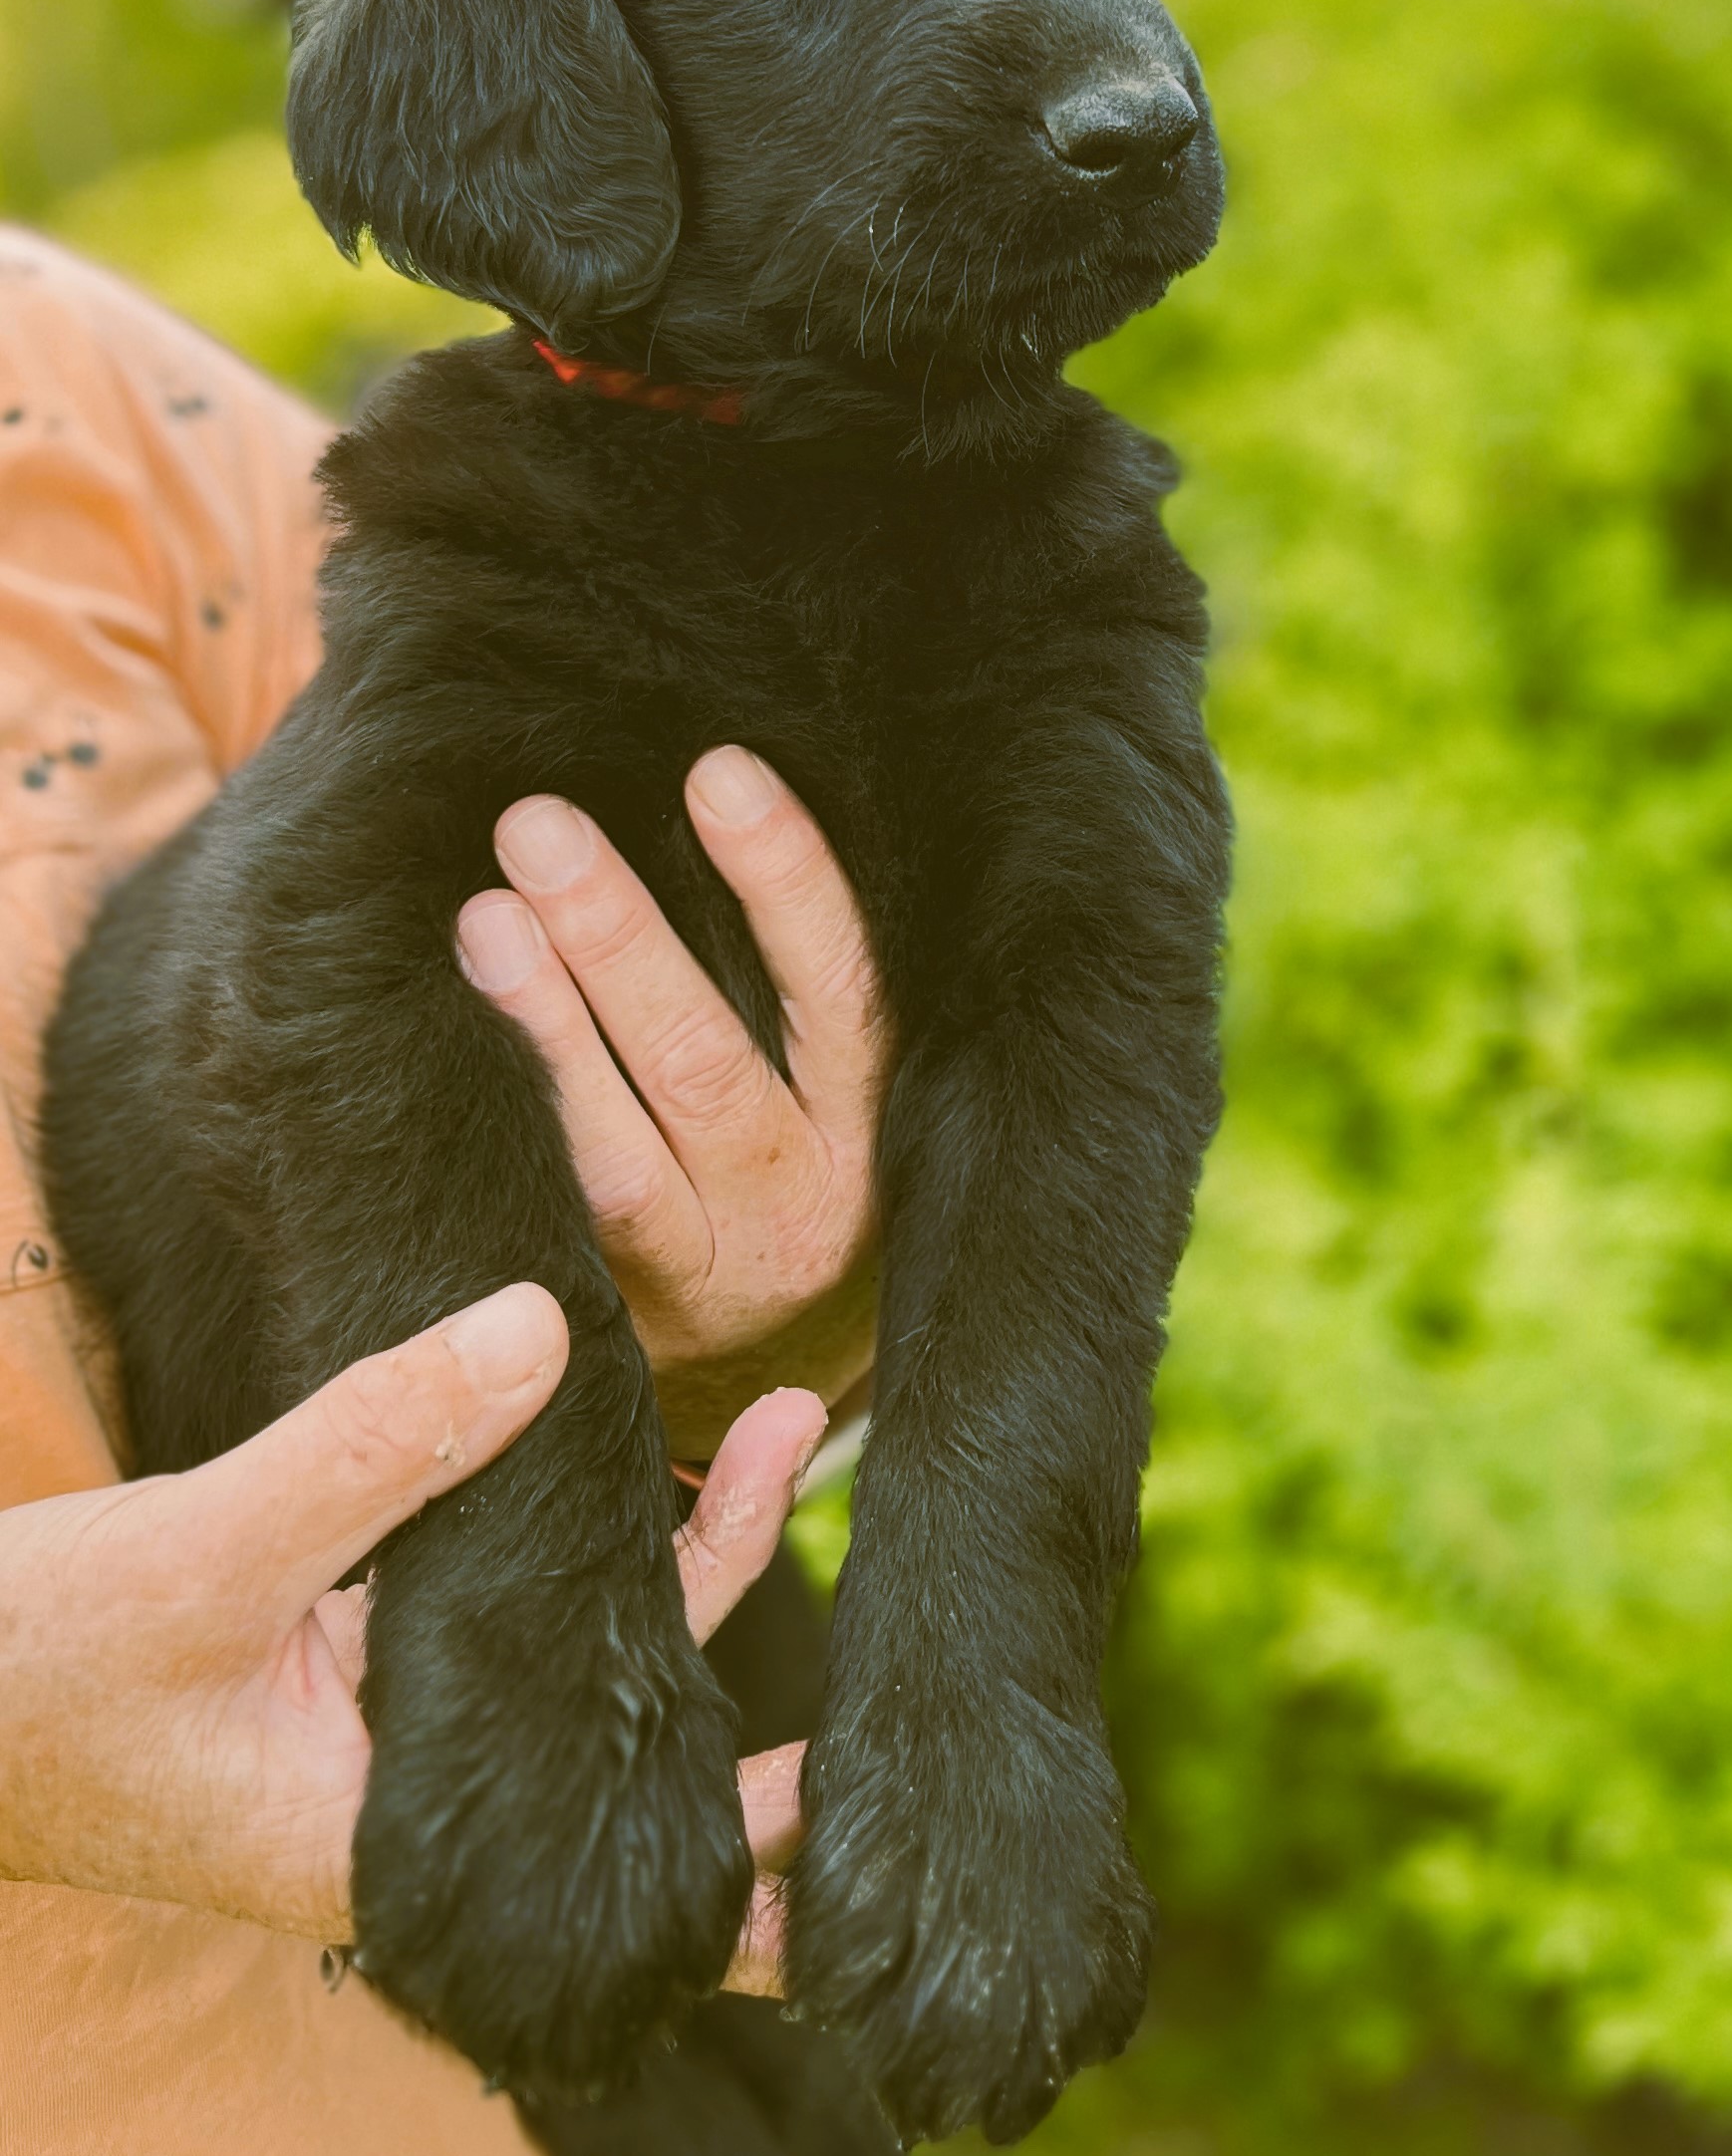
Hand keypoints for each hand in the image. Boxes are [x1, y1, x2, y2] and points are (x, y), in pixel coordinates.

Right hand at [0, 1281, 823, 1973]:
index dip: (760, 1850)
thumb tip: (543, 1329)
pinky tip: (616, 1446)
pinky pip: (501, 1615)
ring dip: (672, 1546)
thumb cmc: (32, 1671)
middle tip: (807, 1443)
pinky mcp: (353, 1682)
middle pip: (630, 1734)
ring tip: (765, 1419)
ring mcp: (387, 1748)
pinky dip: (572, 1538)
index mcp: (394, 1845)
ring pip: (576, 1655)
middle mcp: (416, 1812)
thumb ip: (377, 1446)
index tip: (874, 1782)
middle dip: (736, 1603)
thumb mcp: (204, 1552)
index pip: (632, 1873)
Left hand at [456, 748, 884, 1454]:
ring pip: (617, 1155)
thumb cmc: (789, 1174)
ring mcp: (701, 1276)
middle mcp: (797, 1209)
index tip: (716, 771)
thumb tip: (707, 786)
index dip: (783, 877)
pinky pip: (554, 1222)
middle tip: (540, 827)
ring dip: (546, 1030)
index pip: (841, 988)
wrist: (767, 1384)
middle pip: (707, 1064)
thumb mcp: (832, 1092)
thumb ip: (791, 987)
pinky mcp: (613, 1320)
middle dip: (620, 938)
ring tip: (480, 919)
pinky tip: (437, 1045)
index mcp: (869, 1128)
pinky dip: (502, 1130)